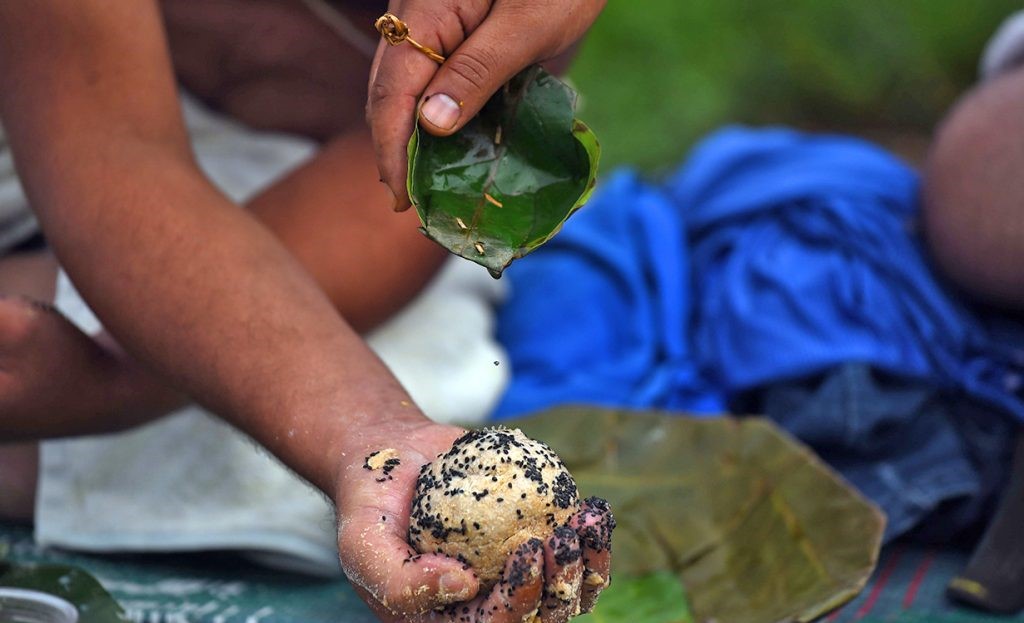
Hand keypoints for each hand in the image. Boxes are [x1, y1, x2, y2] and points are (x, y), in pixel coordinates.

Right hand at [334, 421, 613, 621]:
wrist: (391, 459)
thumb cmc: (371, 505)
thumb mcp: (363, 542)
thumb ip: (399, 579)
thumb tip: (464, 587)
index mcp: (448, 622)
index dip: (521, 596)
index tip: (528, 547)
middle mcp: (486, 608)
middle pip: (541, 617)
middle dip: (562, 584)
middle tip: (560, 537)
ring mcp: (515, 578)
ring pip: (568, 594)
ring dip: (589, 565)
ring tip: (588, 522)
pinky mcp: (535, 545)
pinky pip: (576, 558)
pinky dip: (593, 539)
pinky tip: (594, 510)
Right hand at [366, 0, 605, 210]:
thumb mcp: (528, 26)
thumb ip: (478, 72)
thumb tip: (431, 125)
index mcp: (427, 12)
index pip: (390, 93)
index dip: (391, 150)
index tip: (401, 197)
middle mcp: (415, 14)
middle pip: (386, 91)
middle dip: (393, 148)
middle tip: (411, 201)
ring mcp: (427, 17)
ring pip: (401, 85)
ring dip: (408, 134)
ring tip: (422, 180)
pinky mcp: (447, 22)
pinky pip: (425, 72)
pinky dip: (428, 110)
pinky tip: (442, 138)